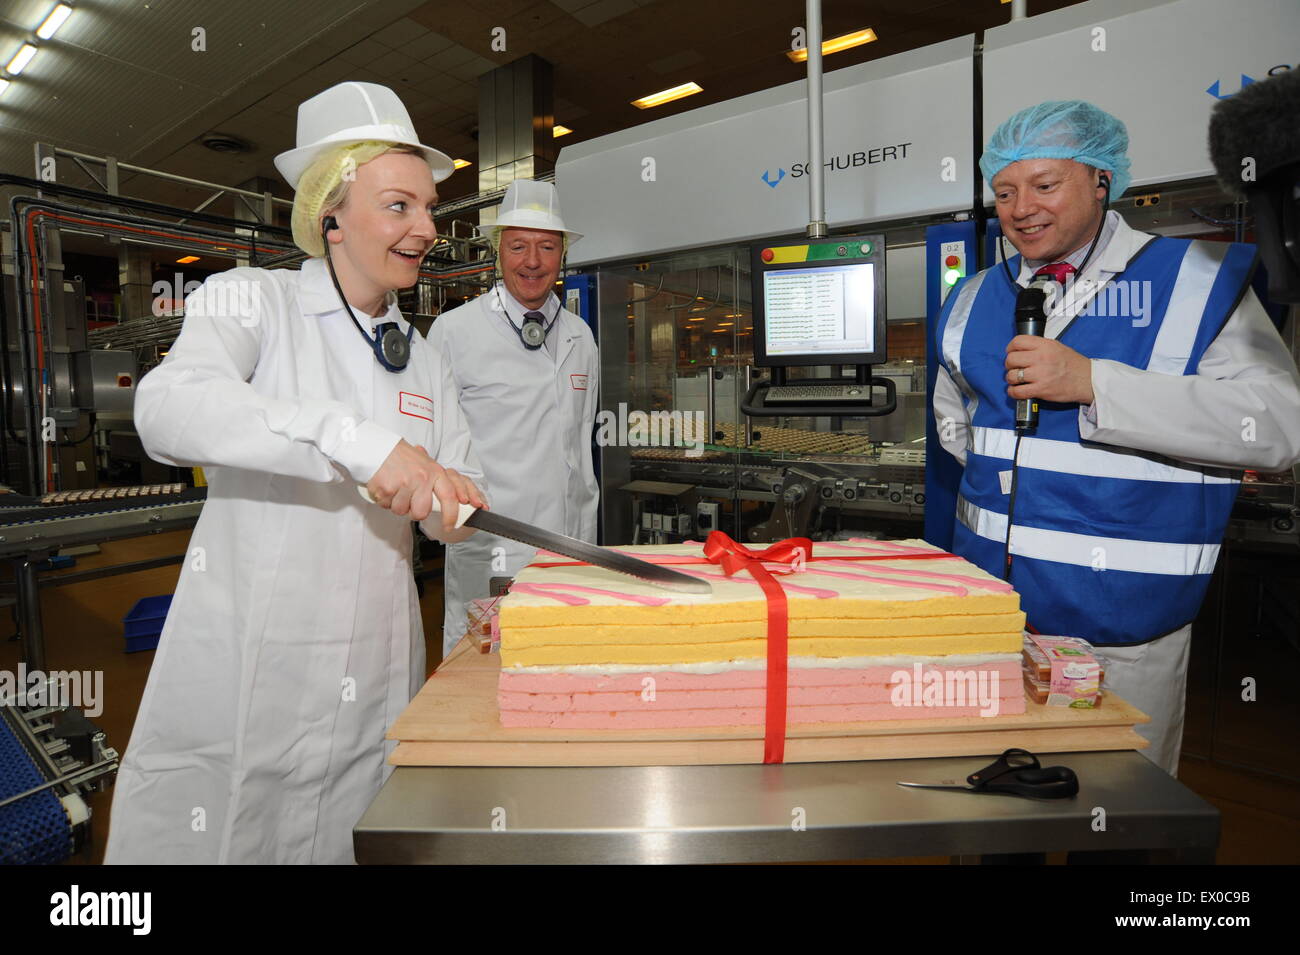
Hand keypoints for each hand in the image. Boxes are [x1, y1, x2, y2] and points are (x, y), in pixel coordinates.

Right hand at [367, 440, 486, 523]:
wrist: (379, 448)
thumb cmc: (404, 458)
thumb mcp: (427, 464)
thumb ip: (441, 480)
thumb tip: (462, 497)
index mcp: (436, 472)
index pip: (449, 497)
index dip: (451, 515)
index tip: (449, 526)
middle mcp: (422, 478)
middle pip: (422, 512)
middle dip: (414, 511)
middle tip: (408, 499)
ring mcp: (404, 483)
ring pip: (402, 511)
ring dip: (397, 504)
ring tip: (396, 489)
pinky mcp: (387, 489)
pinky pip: (387, 506)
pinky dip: (385, 500)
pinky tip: (386, 487)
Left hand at [1005, 336, 1094, 404]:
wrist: (1088, 380)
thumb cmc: (1073, 364)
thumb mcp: (1057, 347)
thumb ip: (1039, 346)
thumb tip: (1021, 349)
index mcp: (1045, 345)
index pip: (1018, 341)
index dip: (1010, 348)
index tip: (1011, 352)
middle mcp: (1041, 358)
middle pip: (1011, 359)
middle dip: (1009, 364)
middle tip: (1014, 367)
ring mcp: (1041, 374)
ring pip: (1012, 375)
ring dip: (1011, 379)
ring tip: (1017, 379)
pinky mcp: (1041, 390)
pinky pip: (1017, 391)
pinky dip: (1013, 392)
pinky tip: (1017, 390)